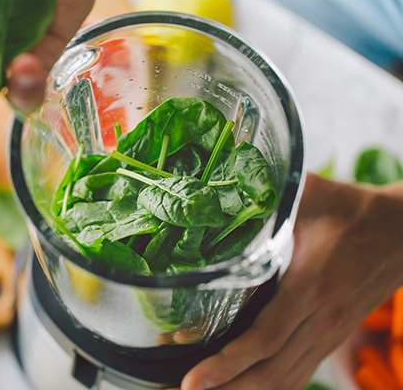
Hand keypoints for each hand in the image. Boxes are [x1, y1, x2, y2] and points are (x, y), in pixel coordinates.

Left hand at [176, 173, 402, 389]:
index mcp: (311, 285)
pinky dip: (268, 388)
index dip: (227, 362)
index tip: (192, 379)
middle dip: (222, 388)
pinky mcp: (331, 338)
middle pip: (268, 371)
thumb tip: (224, 178)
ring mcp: (328, 334)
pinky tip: (240, 389)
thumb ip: (269, 190)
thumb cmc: (356, 212)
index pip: (265, 337)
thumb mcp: (313, 194)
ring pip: (283, 380)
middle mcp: (320, 320)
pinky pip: (298, 374)